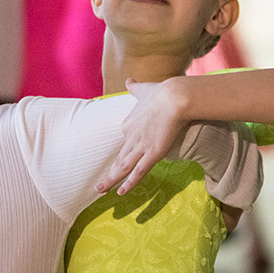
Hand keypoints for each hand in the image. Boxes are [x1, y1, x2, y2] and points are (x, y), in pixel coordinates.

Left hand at [96, 78, 189, 194]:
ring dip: (112, 181)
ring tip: (101, 190)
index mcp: (129, 124)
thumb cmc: (162, 92)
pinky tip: (121, 193)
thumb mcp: (144, 89)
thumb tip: (129, 80)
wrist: (174, 97)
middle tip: (99, 186)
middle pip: (119, 158)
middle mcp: (131, 137)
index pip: (125, 142)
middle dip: (110, 174)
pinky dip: (129, 183)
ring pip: (123, 167)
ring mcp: (140, 146)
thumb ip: (135, 87)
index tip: (121, 163)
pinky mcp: (152, 153)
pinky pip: (138, 172)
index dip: (125, 153)